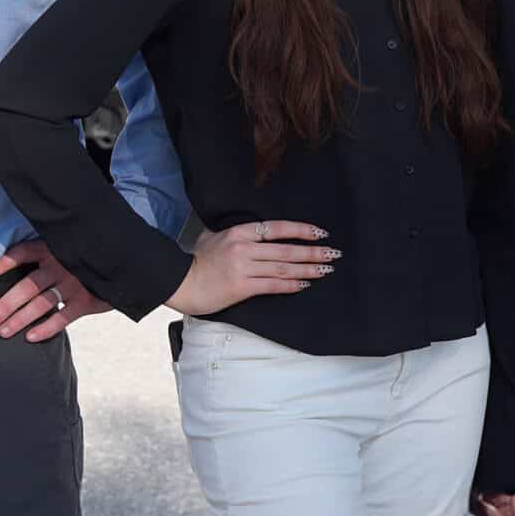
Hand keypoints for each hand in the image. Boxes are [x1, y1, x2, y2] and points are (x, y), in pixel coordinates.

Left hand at [0, 241, 102, 342]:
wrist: (123, 261)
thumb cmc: (85, 257)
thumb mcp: (66, 247)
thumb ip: (42, 255)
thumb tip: (3, 268)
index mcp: (53, 249)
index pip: (24, 253)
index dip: (3, 263)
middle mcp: (62, 265)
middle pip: (28, 285)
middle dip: (6, 304)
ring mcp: (74, 283)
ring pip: (42, 303)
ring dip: (21, 318)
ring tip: (3, 331)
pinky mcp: (86, 300)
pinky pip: (63, 318)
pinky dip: (47, 328)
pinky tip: (31, 336)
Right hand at [162, 220, 336, 317]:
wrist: (180, 282)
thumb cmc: (196, 261)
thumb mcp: (214, 237)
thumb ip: (236, 234)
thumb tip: (255, 232)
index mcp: (239, 232)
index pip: (278, 228)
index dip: (301, 230)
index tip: (320, 233)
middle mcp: (244, 248)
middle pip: (286, 248)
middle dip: (313, 251)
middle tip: (334, 254)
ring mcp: (243, 267)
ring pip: (283, 266)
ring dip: (308, 268)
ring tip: (326, 269)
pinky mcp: (242, 287)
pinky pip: (273, 285)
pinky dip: (291, 284)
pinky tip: (304, 284)